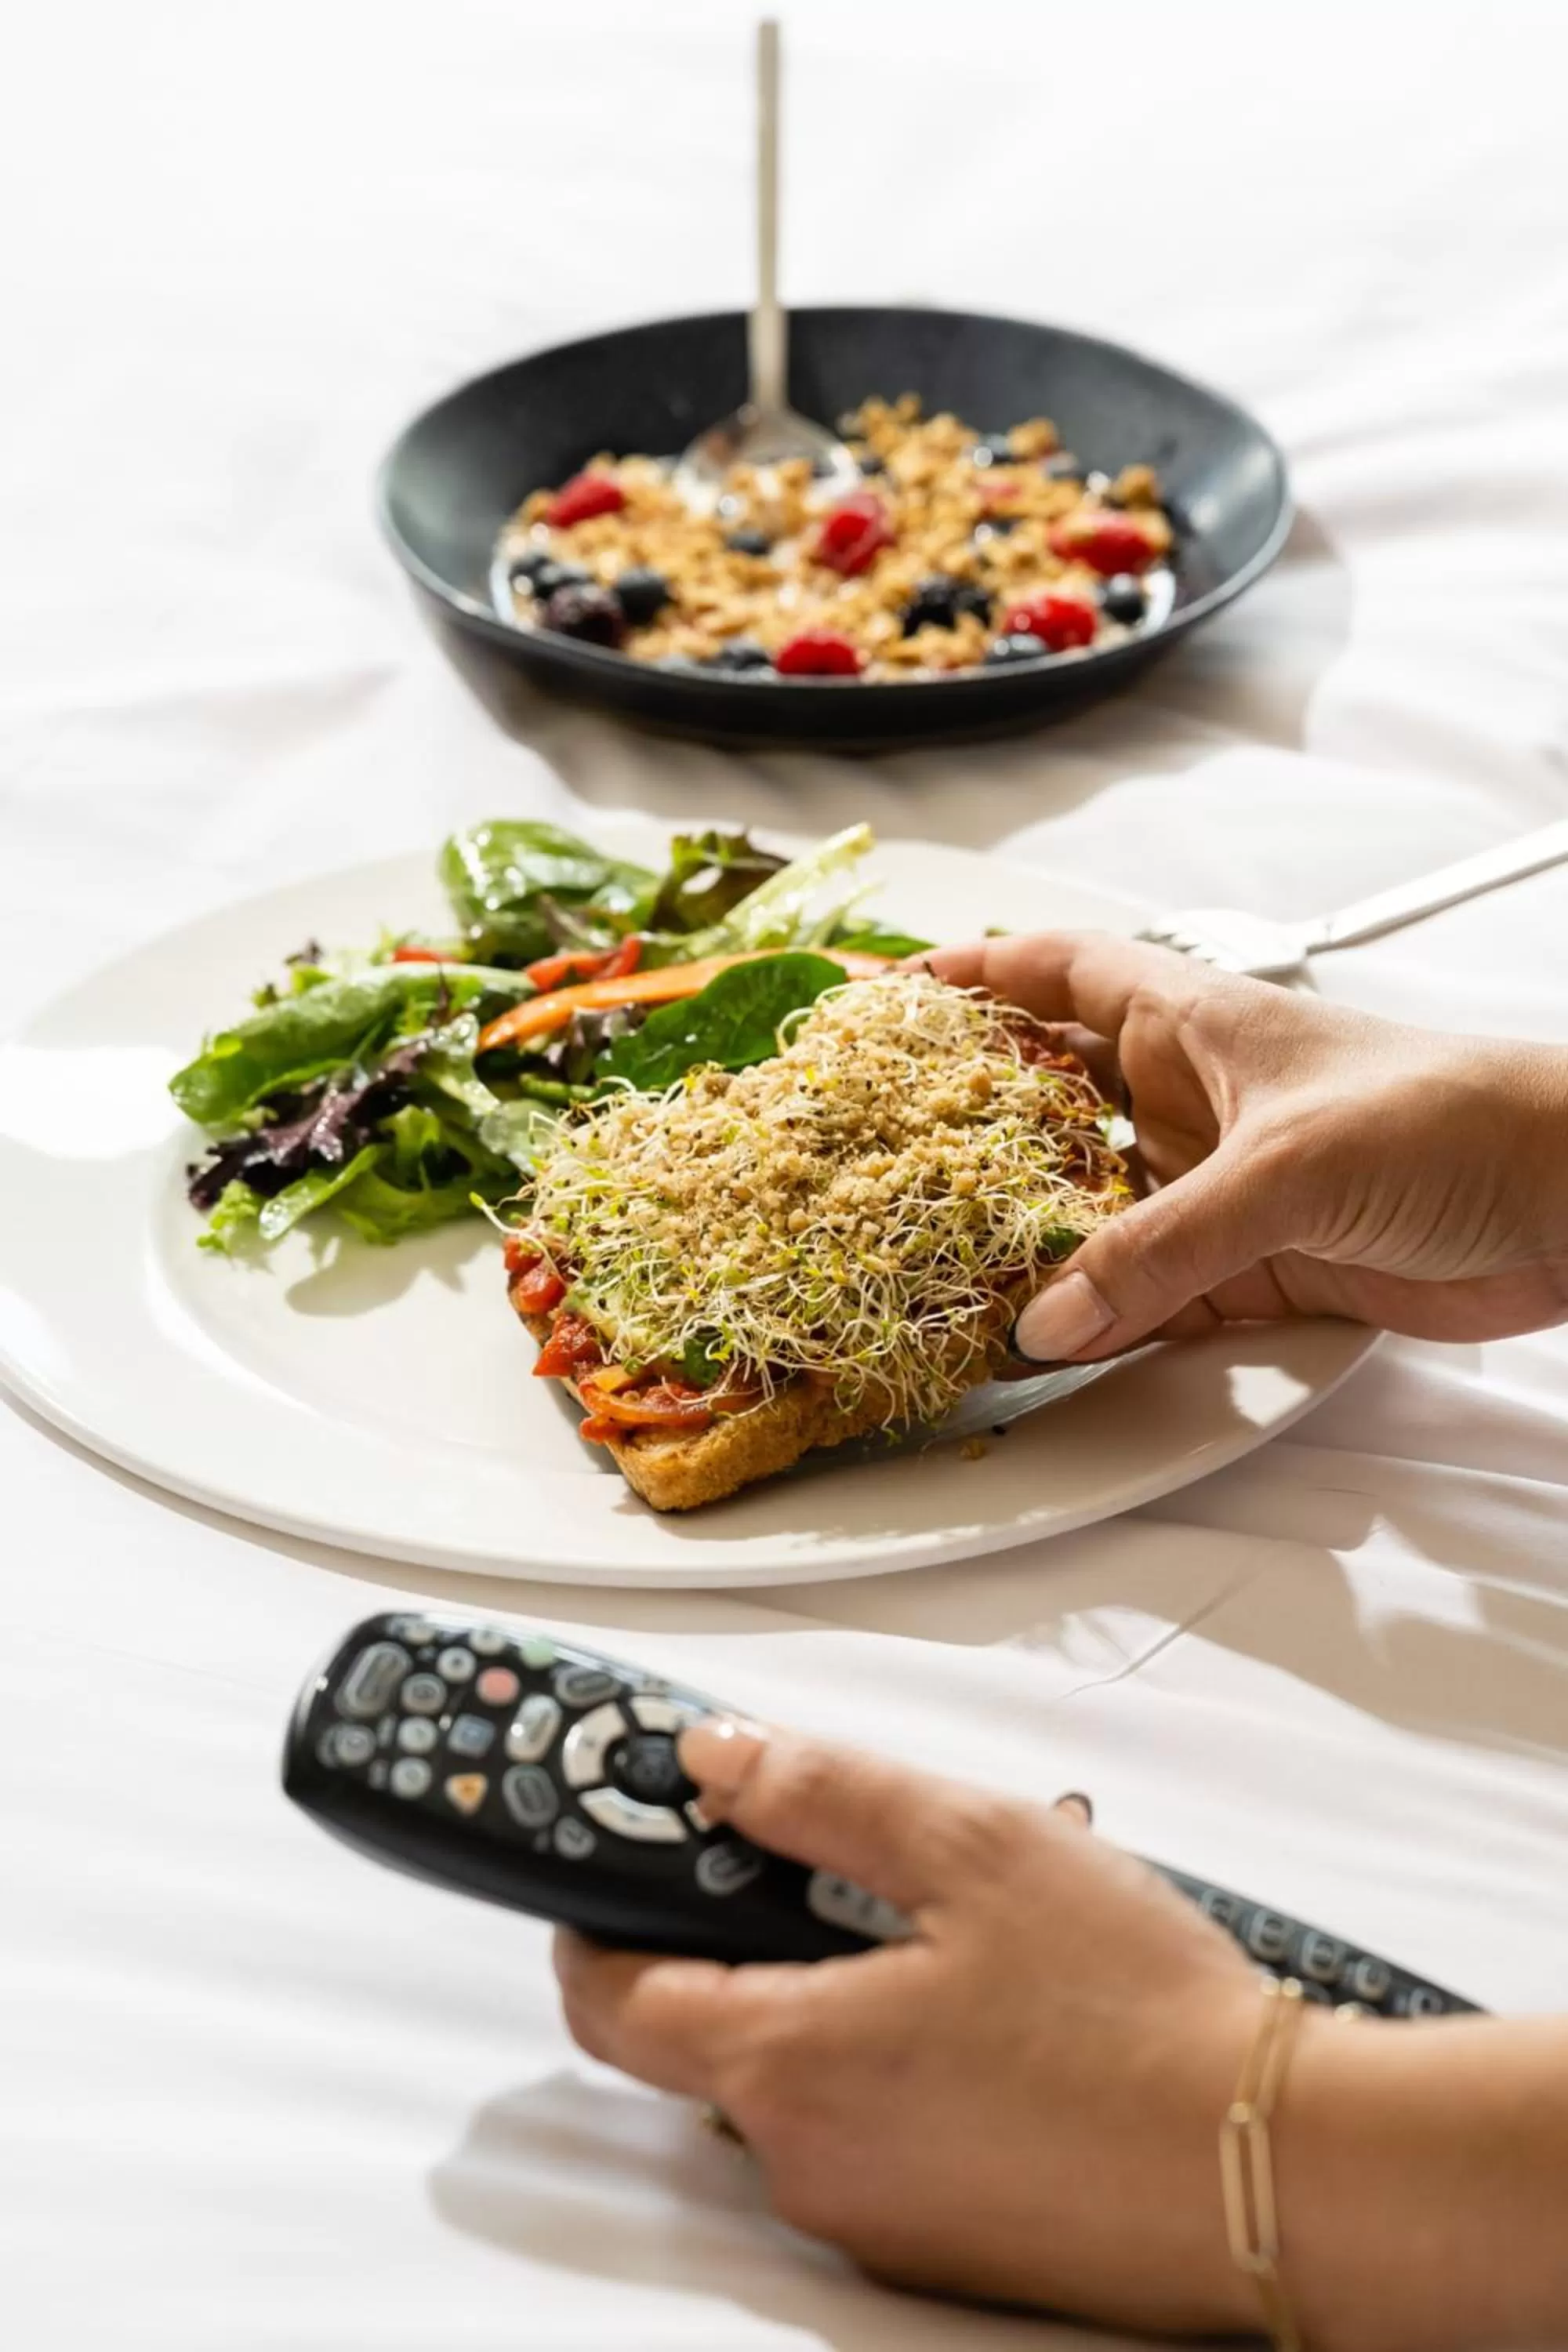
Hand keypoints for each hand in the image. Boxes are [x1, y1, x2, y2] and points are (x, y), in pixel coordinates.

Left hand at [555, 1718, 1260, 2333]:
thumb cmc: (1139, 2018)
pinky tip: (1011, 2012)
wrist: (1282, 2173)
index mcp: (790, 2064)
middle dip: (759, 1939)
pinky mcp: (942, 2245)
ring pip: (806, 2079)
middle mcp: (809, 2163)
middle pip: (711, 2034)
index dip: (596, 1913)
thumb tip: (715, 1759)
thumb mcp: (973, 1845)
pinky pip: (878, 2132)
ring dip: (849, 1995)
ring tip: (972, 1932)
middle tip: (855, 1866)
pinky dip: (906, 2063)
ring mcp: (876, 2218)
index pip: (609, 1996)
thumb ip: (821, 1790)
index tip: (619, 1851)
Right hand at [925, 934, 1567, 1360]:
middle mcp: (1195, 1097)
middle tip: (886, 1158)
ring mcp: (1222, 1184)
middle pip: (1054, 1099)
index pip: (1058, 972)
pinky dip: (1100, 1317)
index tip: (886, 1000)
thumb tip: (1049, 1315)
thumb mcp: (1285, 1168)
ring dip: (1029, 1238)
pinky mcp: (1259, 1265)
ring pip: (1092, 1207)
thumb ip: (1162, 1247)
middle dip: (974, 1126)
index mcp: (1193, 1021)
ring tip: (941, 1266)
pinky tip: (1049, 1340)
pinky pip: (1149, 1291)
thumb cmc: (1452, 1119)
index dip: (973, 975)